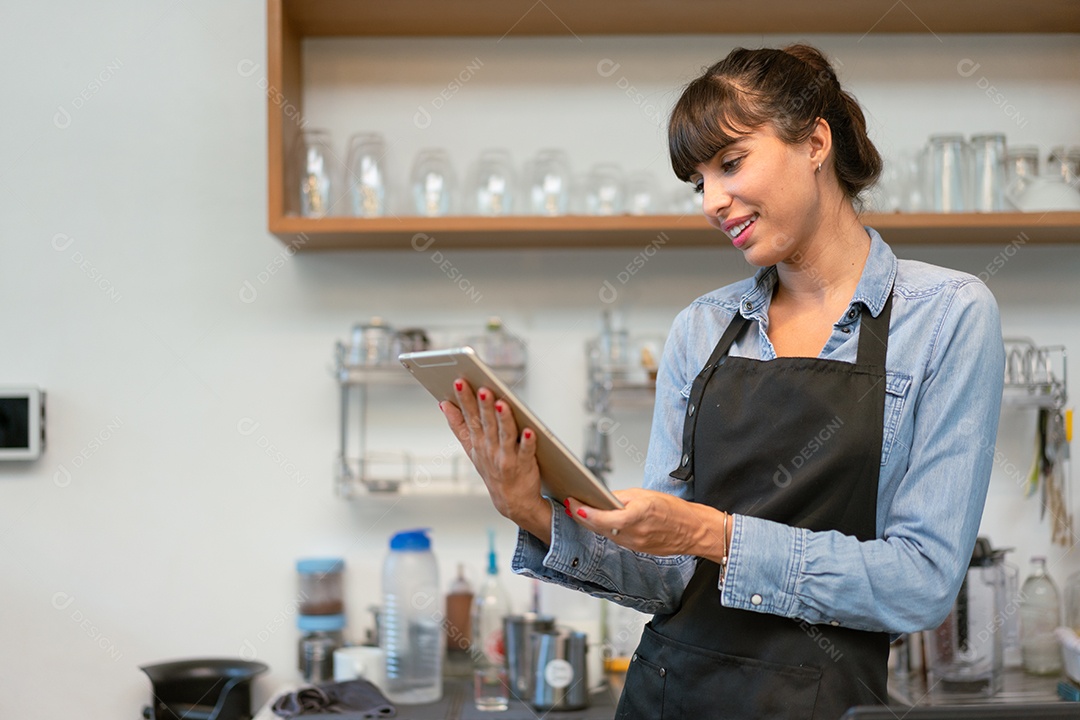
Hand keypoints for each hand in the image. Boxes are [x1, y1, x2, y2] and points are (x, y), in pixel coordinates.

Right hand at [439, 378, 551, 541]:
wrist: (512, 501)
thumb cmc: (492, 468)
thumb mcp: (471, 448)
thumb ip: (458, 425)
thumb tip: (443, 404)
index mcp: (476, 441)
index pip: (468, 417)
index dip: (464, 400)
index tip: (459, 382)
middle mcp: (489, 448)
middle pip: (485, 422)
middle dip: (482, 405)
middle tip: (481, 387)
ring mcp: (506, 457)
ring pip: (504, 434)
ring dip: (503, 418)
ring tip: (501, 402)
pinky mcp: (524, 464)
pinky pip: (526, 451)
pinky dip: (528, 442)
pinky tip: (530, 430)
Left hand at [566, 488, 727, 560]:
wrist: (694, 531)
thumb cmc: (675, 511)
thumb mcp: (647, 494)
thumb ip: (622, 498)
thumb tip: (603, 498)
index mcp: (640, 515)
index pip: (606, 518)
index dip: (586, 513)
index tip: (574, 503)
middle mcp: (636, 533)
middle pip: (600, 527)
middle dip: (582, 517)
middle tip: (570, 504)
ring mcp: (635, 544)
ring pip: (605, 534)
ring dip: (591, 523)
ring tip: (580, 511)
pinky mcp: (636, 549)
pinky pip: (615, 539)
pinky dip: (604, 529)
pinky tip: (598, 521)